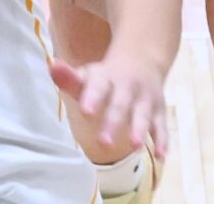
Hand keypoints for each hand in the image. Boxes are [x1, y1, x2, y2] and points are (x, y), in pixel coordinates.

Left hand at [50, 53, 167, 157]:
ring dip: (140, 129)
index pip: (98, 86)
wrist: (143, 58)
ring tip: (134, 147)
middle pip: (120, 104)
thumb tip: (51, 67)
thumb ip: (70, 78)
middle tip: (104, 143)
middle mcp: (128, 86)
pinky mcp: (158, 110)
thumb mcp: (89, 75)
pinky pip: (161, 125)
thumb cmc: (108, 76)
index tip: (86, 111)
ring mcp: (145, 98)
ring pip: (143, 114)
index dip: (93, 98)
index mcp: (107, 77)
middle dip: (113, 123)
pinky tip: (161, 155)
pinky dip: (162, 139)